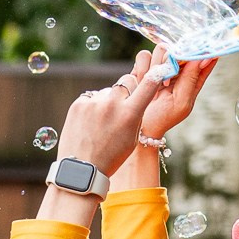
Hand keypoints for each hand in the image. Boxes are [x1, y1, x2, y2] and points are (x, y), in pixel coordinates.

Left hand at [52, 50, 218, 192]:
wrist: (81, 170)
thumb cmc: (111, 157)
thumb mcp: (132, 138)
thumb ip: (136, 114)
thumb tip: (136, 93)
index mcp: (130, 114)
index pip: (149, 83)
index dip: (156, 73)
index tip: (160, 69)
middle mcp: (112, 104)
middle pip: (127, 81)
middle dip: (128, 90)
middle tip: (122, 107)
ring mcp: (93, 103)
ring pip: (108, 92)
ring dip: (108, 102)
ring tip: (101, 124)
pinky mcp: (78, 104)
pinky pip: (91, 98)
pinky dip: (93, 107)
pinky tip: (89, 124)